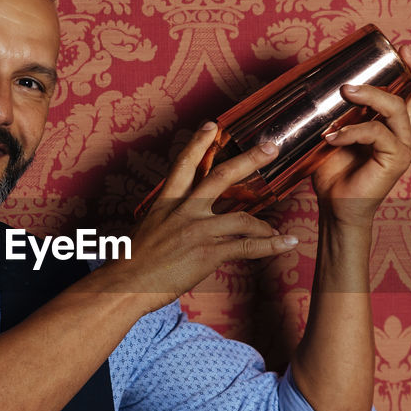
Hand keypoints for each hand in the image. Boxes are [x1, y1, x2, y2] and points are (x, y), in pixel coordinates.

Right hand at [99, 122, 299, 310]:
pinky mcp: (208, 253)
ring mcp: (198, 230)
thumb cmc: (129, 263)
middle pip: (221, 176)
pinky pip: (246, 246)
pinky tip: (286, 244)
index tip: (211, 125)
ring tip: (279, 227)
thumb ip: (163, 221)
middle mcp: (184, 211)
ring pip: (242, 216)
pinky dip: (270, 245)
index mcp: (165, 203)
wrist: (124, 285)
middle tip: (270, 147)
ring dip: (265, 223)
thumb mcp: (144, 230)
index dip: (198, 143)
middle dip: (248, 159)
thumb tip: (170, 222)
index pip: (183, 165)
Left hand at [311, 45, 410, 227]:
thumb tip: (320, 85)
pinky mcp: (396, 160)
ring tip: (345, 92)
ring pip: (396, 108)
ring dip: (370, 95)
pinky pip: (377, 133)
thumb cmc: (334, 171)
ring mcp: (403, 147)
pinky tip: (331, 138)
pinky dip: (352, 131)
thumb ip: (337, 113)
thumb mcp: (335, 133)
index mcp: (393, 126)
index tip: (403, 48)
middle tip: (400, 51)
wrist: (335, 207)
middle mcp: (404, 134)